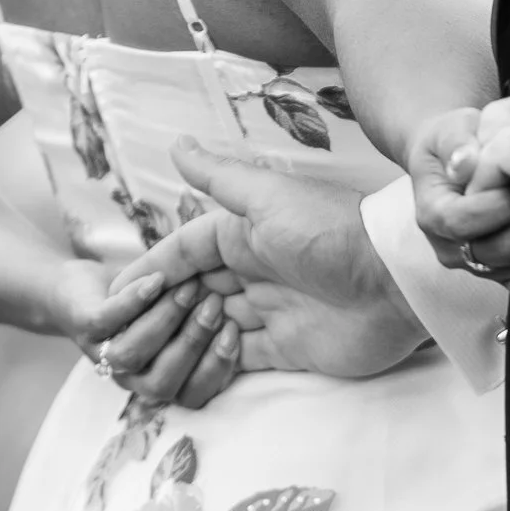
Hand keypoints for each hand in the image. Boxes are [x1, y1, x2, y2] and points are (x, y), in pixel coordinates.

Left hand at [46, 245, 243, 411]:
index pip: (194, 397)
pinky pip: (106, 321)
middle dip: (193, 344)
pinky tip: (156, 279)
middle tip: (214, 305)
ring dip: (164, 322)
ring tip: (187, 289)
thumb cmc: (151, 302)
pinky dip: (133, 301)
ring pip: (134, 355)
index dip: (216, 371)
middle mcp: (134, 379)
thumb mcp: (189, 316)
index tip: (235, 334)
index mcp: (165, 381)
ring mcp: (106, 355)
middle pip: (164, 383)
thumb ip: (218, 325)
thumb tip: (265, 315)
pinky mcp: (84, 326)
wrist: (84, 288)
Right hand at [138, 140, 427, 382]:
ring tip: (169, 347)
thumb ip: (219, 177)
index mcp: (240, 236)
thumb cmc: (331, 232)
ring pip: (204, 331)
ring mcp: (267, 313)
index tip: (115, 297)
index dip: (147, 275)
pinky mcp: (285, 350)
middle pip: (187, 296)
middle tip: (129, 333)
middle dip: (157, 314)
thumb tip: (177, 144)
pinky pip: (235, 363)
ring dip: (182, 342)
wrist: (394, 280)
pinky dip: (212, 366)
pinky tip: (201, 361)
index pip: (180, 255)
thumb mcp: (268, 197)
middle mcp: (250, 273)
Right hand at [408, 105, 509, 310]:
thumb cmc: (458, 144)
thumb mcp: (452, 129)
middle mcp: (454, 250)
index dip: (500, 200)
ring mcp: (482, 268)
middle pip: (501, 250)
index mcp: (433, 216)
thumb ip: (457, 142)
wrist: (464, 162)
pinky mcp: (509, 278)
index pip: (463, 221)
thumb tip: (466, 161)